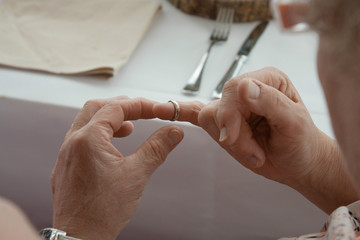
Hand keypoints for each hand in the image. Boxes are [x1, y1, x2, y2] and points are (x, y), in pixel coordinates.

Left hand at [51, 96, 183, 239]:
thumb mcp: (136, 175)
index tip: (156, 109)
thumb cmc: (102, 211)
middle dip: (122, 107)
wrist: (80, 238)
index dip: (139, 105)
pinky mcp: (66, 166)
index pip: (116, 108)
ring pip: (87, 122)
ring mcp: (66, 154)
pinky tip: (112, 146)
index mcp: (88, 139)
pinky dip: (99, 134)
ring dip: (109, 120)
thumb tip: (174, 132)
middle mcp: (72, 142)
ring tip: (129, 128)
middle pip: (97, 108)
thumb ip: (157, 148)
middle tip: (142, 111)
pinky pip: (81, 138)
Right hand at [154, 67, 357, 212]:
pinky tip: (162, 111)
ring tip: (254, 155)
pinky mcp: (223, 123)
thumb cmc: (301, 143)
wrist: (298, 164)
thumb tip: (243, 86)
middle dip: (234, 135)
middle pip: (220, 106)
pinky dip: (180, 112)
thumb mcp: (294, 123)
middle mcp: (247, 89)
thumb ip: (270, 102)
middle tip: (254, 155)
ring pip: (209, 119)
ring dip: (230, 143)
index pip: (235, 89)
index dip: (230, 115)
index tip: (232, 139)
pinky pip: (196, 114)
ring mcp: (232, 106)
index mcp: (266, 80)